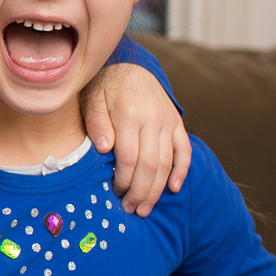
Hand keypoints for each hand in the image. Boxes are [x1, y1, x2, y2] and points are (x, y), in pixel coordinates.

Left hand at [83, 63, 190, 215]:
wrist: (128, 66)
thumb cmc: (103, 87)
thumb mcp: (92, 100)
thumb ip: (97, 123)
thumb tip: (105, 148)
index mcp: (130, 114)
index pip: (130, 158)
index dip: (124, 180)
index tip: (116, 194)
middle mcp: (153, 119)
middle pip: (151, 164)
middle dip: (141, 191)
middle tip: (131, 209)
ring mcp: (168, 121)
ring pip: (167, 162)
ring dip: (157, 189)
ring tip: (145, 207)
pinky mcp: (177, 123)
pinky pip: (184, 150)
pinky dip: (181, 170)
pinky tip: (173, 188)